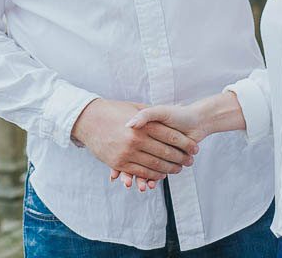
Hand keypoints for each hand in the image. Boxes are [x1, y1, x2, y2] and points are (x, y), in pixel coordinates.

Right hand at [72, 99, 198, 192]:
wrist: (87, 120)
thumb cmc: (112, 111)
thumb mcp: (133, 107)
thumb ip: (151, 113)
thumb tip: (171, 109)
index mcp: (142, 124)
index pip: (170, 135)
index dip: (184, 143)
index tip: (194, 148)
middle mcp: (135, 139)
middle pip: (165, 152)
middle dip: (181, 158)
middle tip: (190, 161)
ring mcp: (126, 152)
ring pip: (155, 165)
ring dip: (169, 169)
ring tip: (179, 169)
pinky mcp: (119, 162)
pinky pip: (141, 172)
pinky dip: (153, 175)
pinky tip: (161, 175)